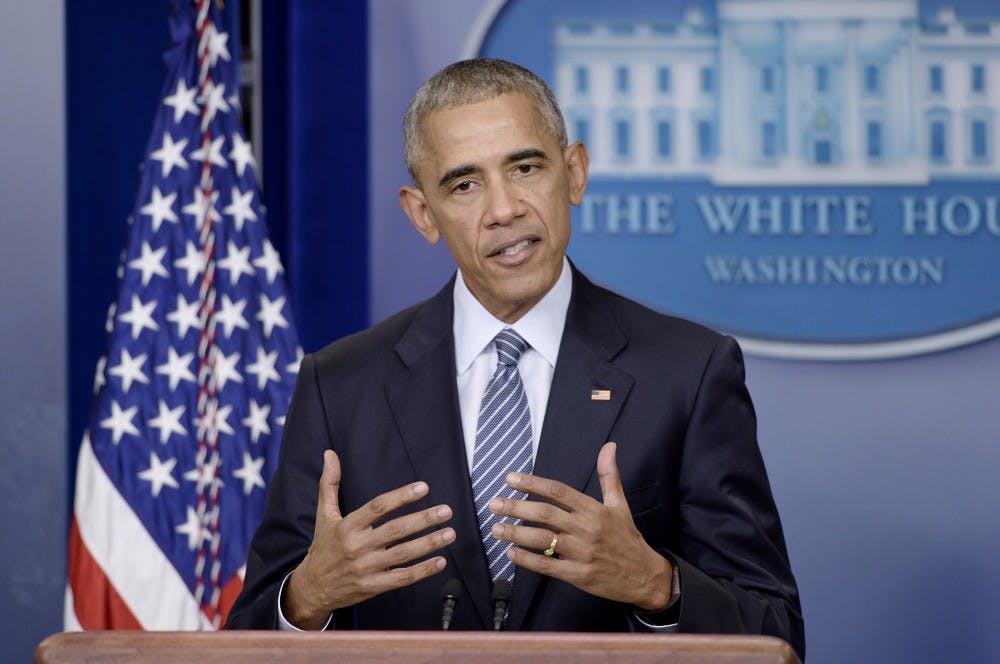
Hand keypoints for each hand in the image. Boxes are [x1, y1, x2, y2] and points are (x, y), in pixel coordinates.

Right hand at [284, 450, 454, 628]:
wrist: (313, 587)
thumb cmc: (323, 547)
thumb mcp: (324, 515)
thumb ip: (329, 484)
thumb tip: (330, 454)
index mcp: (347, 526)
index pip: (378, 507)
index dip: (401, 496)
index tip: (423, 487)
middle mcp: (357, 546)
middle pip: (396, 530)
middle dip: (423, 519)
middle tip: (446, 511)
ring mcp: (366, 567)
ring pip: (403, 554)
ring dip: (429, 543)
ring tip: (449, 533)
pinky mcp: (373, 586)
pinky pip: (402, 578)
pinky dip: (422, 571)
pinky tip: (440, 561)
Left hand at [488, 442, 672, 611]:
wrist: (644, 575)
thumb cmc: (628, 538)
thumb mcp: (620, 504)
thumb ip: (609, 476)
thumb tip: (609, 446)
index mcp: (594, 509)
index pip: (558, 491)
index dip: (533, 483)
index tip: (511, 478)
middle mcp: (586, 528)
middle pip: (545, 513)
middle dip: (516, 507)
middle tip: (495, 503)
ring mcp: (581, 552)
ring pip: (542, 540)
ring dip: (516, 533)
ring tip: (496, 528)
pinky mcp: (578, 574)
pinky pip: (547, 566)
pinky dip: (527, 560)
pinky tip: (511, 554)